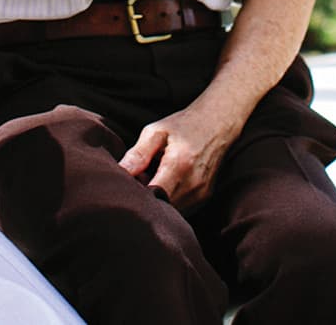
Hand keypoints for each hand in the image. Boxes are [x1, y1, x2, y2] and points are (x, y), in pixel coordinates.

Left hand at [118, 103, 241, 208]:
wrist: (216, 124)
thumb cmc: (182, 126)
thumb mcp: (156, 132)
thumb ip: (138, 153)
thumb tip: (119, 172)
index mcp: (179, 164)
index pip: (153, 195)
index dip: (137, 194)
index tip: (129, 183)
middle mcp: (193, 184)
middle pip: (161, 206)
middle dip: (146, 198)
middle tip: (141, 178)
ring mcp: (201, 194)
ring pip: (171, 211)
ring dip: (158, 201)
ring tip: (154, 178)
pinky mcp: (204, 199)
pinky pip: (180, 210)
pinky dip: (169, 201)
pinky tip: (166, 183)